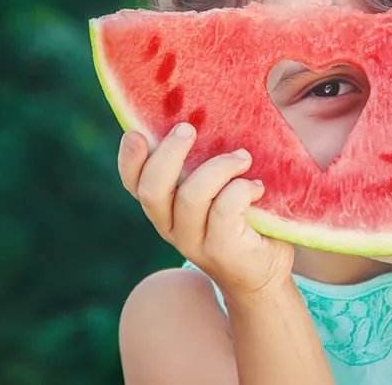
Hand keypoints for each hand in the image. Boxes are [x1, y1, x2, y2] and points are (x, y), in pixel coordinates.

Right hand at [118, 123, 293, 295]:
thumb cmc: (241, 221)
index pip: (134, 184)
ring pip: (191, 195)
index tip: (136, 134)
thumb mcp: (216, 192)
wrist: (262, 276)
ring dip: (219, 167)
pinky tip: (256, 188)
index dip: (129, 160)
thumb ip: (205, 166)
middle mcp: (171, 226)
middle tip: (188, 129)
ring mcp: (194, 241)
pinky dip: (242, 189)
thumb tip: (210, 116)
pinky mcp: (222, 250)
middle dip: (169, 153)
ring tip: (243, 158)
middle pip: (153, 188)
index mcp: (165, 208)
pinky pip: (224, 208)